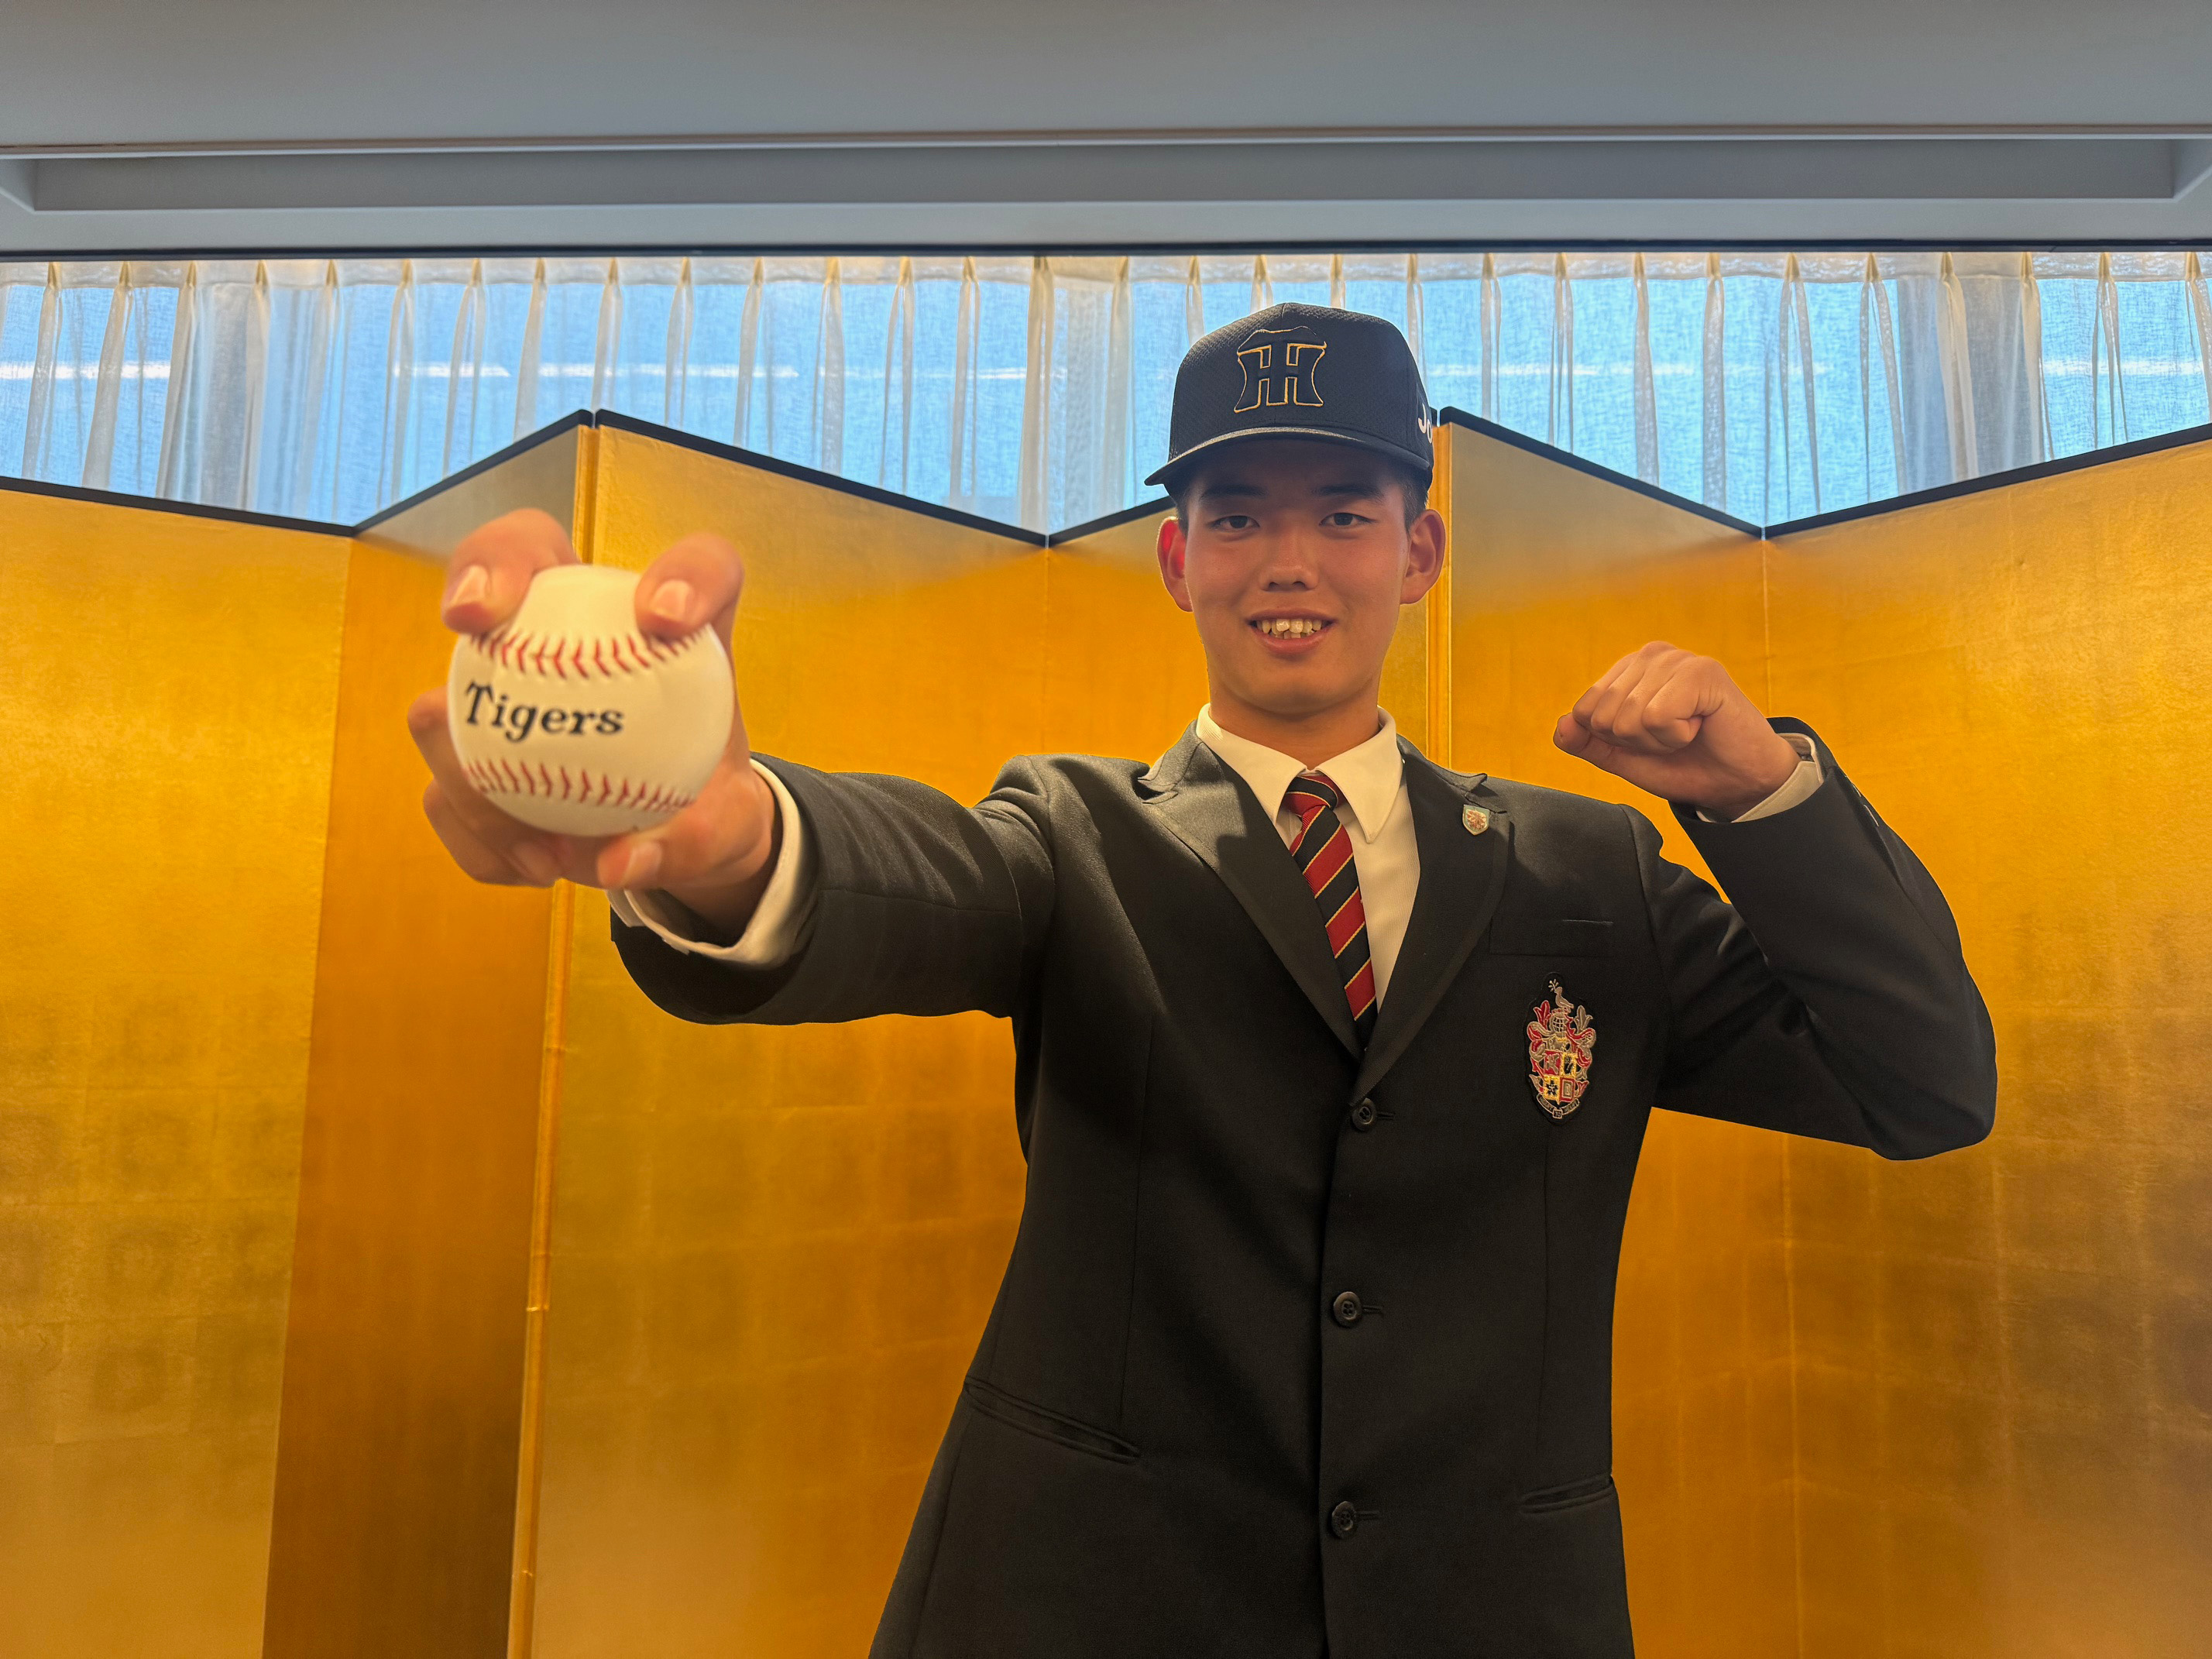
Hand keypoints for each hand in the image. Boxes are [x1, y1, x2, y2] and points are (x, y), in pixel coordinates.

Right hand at [406, 509, 780, 934]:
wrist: (673, 839)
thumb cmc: (707, 805)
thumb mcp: (730, 827)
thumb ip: (697, 839)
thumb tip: (623, 860)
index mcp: (667, 628)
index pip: (696, 564)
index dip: (681, 570)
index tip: (666, 619)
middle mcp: (574, 628)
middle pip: (515, 551)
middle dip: (485, 566)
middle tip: (476, 619)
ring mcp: (505, 683)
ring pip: (446, 695)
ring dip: (471, 771)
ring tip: (548, 847)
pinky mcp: (469, 755)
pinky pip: (444, 793)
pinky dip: (482, 838)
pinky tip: (533, 867)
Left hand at [1553, 642, 1800, 819]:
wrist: (1736, 782)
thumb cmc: (1685, 763)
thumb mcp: (1625, 758)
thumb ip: (1589, 743)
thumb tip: (1561, 726)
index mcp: (1629, 669)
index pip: (1584, 711)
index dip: (1615, 739)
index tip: (1650, 738)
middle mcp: (1650, 656)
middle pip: (1604, 715)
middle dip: (1637, 741)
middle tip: (1673, 738)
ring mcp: (1677, 659)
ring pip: (1630, 717)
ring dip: (1659, 740)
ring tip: (1689, 731)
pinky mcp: (1702, 671)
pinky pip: (1658, 716)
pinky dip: (1677, 735)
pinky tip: (1701, 725)